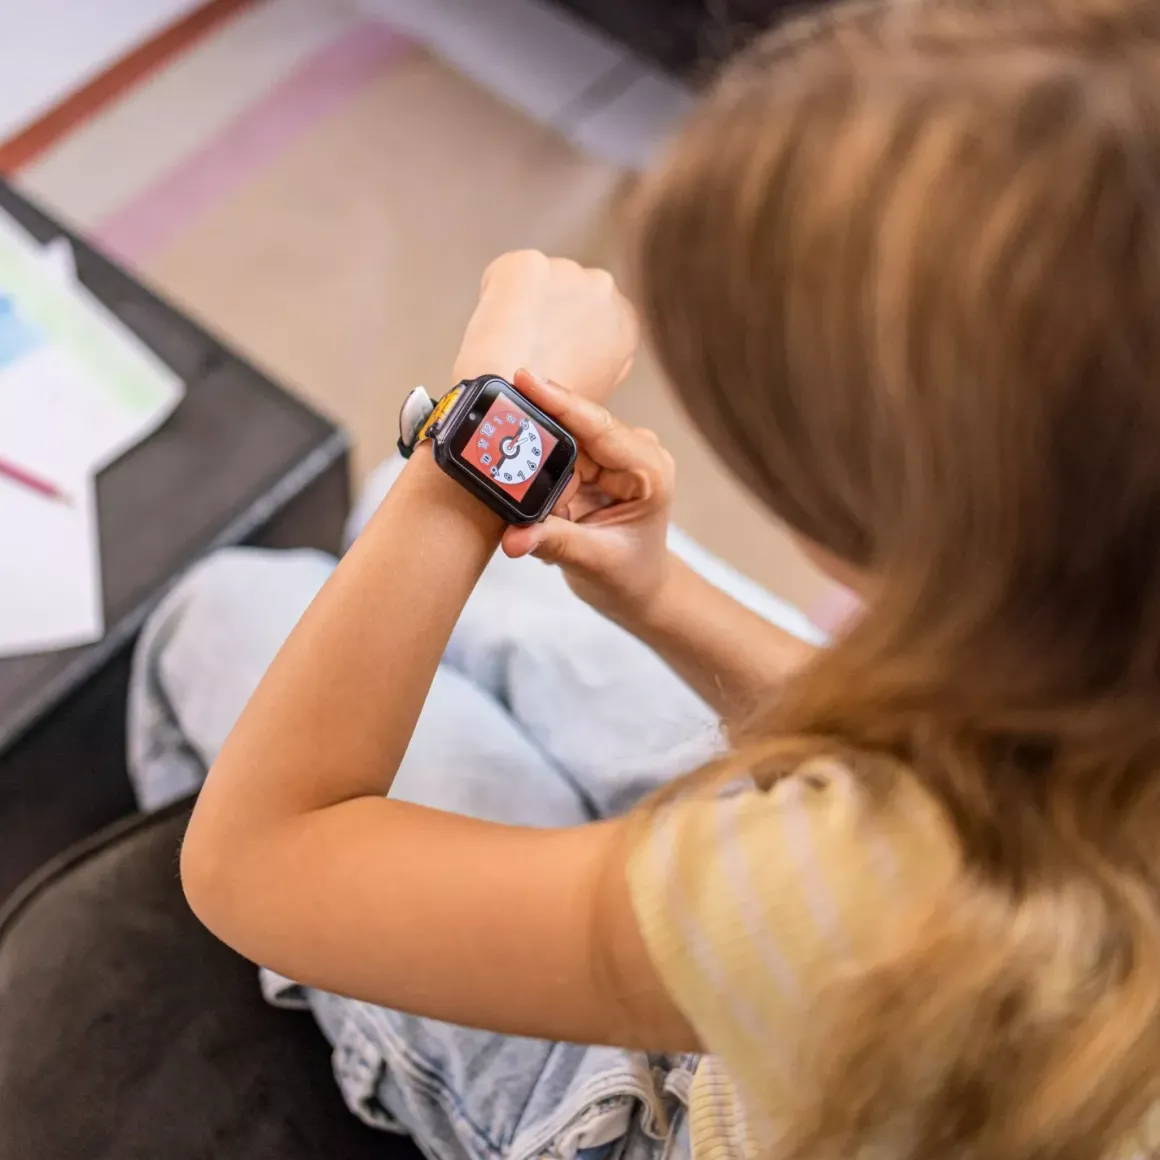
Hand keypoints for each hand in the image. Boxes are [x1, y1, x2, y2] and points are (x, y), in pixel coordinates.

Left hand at [452, 252, 637, 404]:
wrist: (516, 402)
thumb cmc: (550, 412)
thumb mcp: (594, 393)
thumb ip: (593, 363)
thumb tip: (571, 361)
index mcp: (626, 322)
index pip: (597, 317)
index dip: (570, 335)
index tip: (553, 352)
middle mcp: (604, 289)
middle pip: (569, 292)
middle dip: (550, 311)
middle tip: (528, 347)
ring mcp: (566, 271)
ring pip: (538, 281)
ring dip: (525, 303)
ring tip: (509, 341)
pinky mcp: (528, 264)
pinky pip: (505, 276)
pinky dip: (495, 296)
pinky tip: (494, 325)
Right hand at [502, 370, 674, 624]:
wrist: (637, 588)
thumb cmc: (630, 574)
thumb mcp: (594, 561)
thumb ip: (553, 542)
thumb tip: (513, 538)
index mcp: (649, 470)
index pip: (599, 426)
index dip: (560, 402)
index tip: (525, 380)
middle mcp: (632, 453)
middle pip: (572, 428)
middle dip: (534, 436)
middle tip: (493, 433)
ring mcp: (610, 456)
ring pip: (556, 444)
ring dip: (533, 468)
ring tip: (538, 504)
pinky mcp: (589, 463)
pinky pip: (551, 459)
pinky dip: (535, 478)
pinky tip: (537, 501)